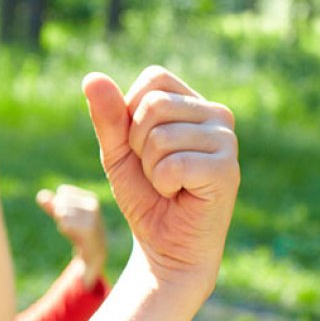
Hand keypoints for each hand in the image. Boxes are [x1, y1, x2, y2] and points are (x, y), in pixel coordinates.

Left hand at [37, 184, 107, 283]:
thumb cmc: (78, 229)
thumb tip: (40, 194)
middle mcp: (93, 205)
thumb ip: (51, 204)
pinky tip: (75, 234)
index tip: (70, 213)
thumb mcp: (64, 214)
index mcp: (90, 197)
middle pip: (60, 201)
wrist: (94, 250)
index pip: (63, 191)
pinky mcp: (87, 229)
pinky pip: (64, 224)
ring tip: (74, 229)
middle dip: (59, 213)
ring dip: (62, 222)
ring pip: (61, 212)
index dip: (59, 202)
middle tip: (73, 223)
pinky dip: (65, 229)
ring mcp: (92, 217)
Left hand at [83, 67, 238, 284]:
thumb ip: (107, 115)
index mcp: (193, 102)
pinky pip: (173, 164)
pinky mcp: (227, 169)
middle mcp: (217, 115)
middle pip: (154, 105)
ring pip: (160, 137)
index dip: (131, 113)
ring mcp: (226, 141)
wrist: (164, 242)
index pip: (154, 78)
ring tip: (168, 183)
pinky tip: (180, 194)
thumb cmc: (144, 193)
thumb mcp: (117, 151)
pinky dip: (163, 183)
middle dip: (137, 143)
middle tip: (155, 169)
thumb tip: (92, 77)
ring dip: (150, 167)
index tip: (141, 145)